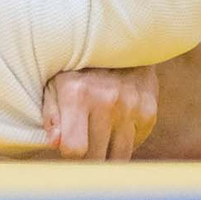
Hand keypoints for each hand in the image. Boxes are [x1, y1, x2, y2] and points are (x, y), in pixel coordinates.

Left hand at [41, 65, 158, 160]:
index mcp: (77, 94)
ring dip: (106, 154)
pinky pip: (134, 145)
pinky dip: (123, 142)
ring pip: (118, 157)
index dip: (69, 152)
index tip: (69, 144)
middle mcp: (107, 101)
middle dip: (86, 157)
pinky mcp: (149, 112)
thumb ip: (52, 116)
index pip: (75, 150)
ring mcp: (131, 107)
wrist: (120, 42)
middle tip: (83, 142)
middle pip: (96, 158)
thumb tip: (55, 144)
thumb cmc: (79, 68)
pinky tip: (116, 126)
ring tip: (98, 137)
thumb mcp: (56, 84)